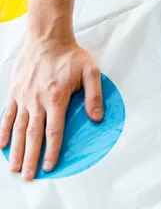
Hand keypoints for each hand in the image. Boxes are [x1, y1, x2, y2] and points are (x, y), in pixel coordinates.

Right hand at [0, 35, 102, 180]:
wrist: (48, 38)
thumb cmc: (71, 55)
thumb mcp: (90, 72)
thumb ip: (94, 96)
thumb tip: (97, 118)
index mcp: (56, 98)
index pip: (54, 131)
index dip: (52, 151)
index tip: (50, 166)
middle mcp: (37, 101)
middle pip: (33, 135)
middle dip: (31, 158)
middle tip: (29, 176)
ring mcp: (23, 97)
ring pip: (17, 129)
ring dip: (16, 150)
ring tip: (14, 167)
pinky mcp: (15, 92)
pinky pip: (6, 115)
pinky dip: (3, 131)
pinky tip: (2, 145)